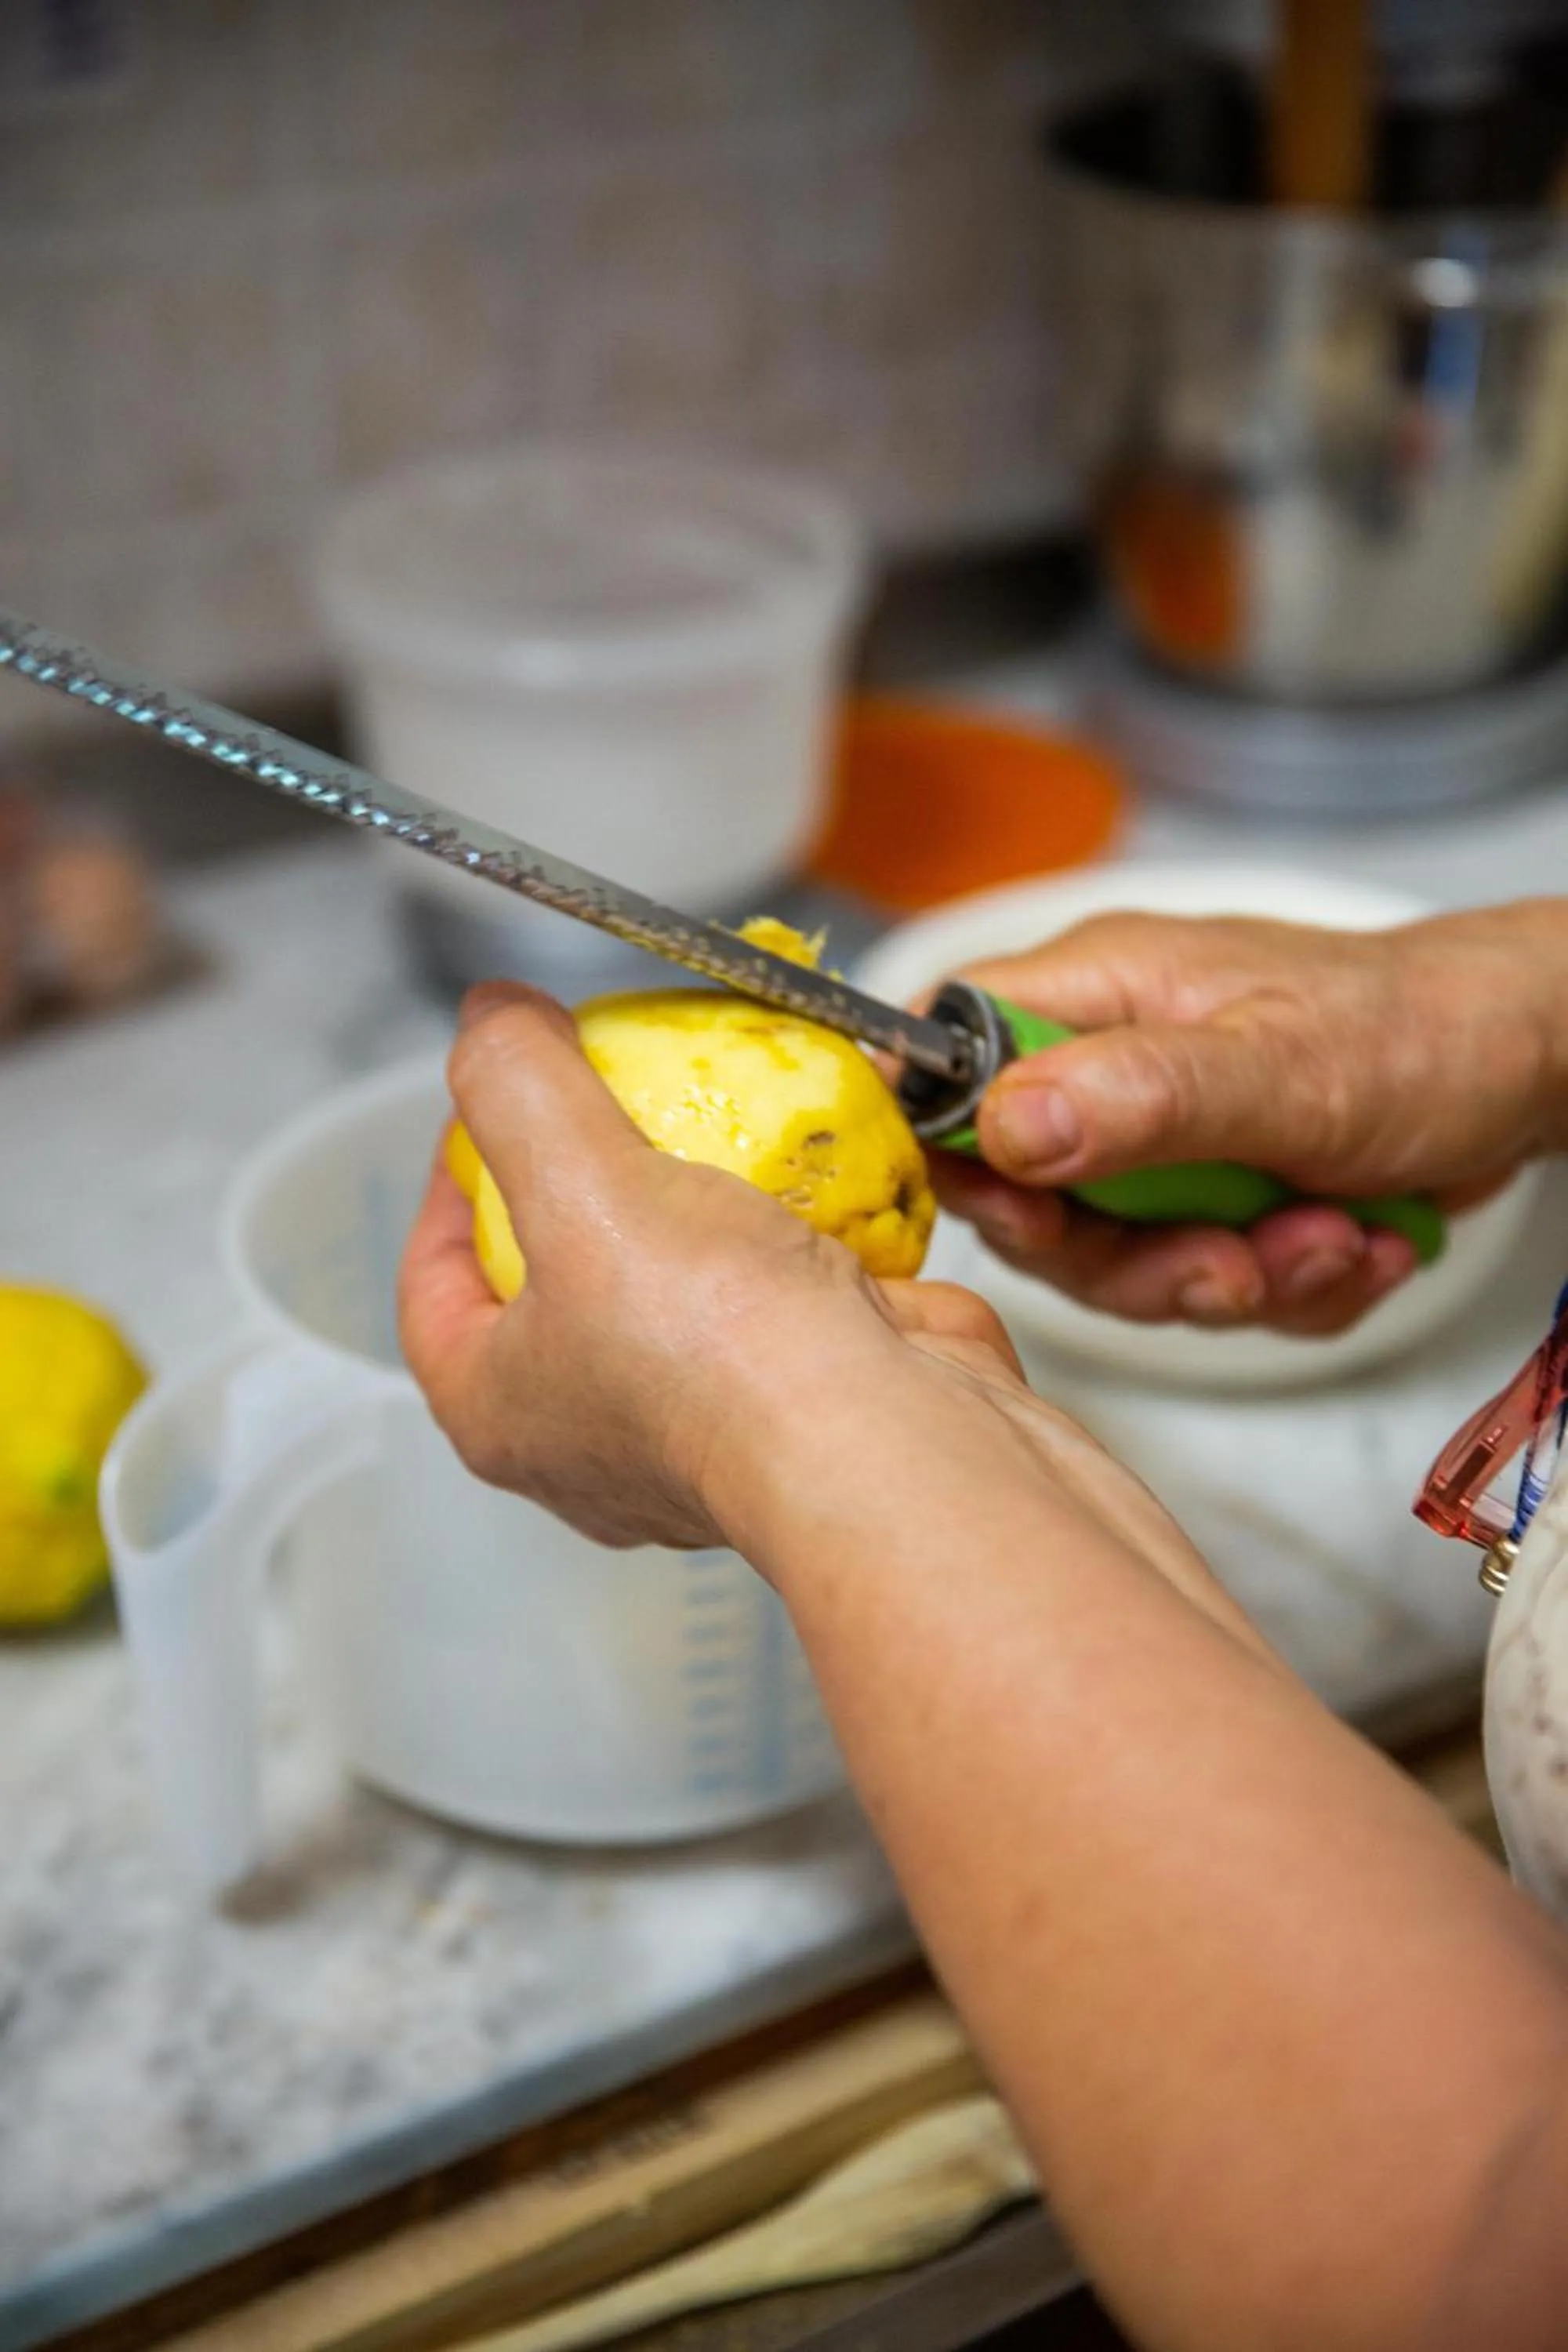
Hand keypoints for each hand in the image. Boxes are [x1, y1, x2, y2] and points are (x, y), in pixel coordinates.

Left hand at [398, 984, 1027, 1551]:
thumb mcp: (578, 1177)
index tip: (485, 1115)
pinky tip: (805, 1161)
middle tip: (602, 1106)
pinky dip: (789, 1229)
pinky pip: (778, 1299)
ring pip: (674, 1290)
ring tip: (707, 1117)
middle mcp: (592, 1438)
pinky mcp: (802, 1403)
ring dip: (693, 1200)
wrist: (887, 1439)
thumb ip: (517, 1086)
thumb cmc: (712, 1344)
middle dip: (581, 1186)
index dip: (446, 1190)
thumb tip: (491, 1013)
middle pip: (556, 1282)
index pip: (433, 1287)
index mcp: (501, 1413)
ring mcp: (704, 1428)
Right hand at [936, 901, 1566, 1335]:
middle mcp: (1108, 1066)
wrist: (1532, 1064)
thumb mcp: (1280, 1067)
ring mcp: (1162, 1139)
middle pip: (1028, 1201)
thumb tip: (1001, 1125)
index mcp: (1092, 996)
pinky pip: (1208, 1283)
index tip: (1025, 1216)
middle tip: (1227, 1261)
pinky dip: (1291, 1285)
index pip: (943, 1058)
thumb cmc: (1417, 1028)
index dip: (950, 1150)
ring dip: (1233, 1276)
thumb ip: (1139, 1096)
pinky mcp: (1218, 1199)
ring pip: (1121, 1262)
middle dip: (1134, 1260)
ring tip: (1330, 1240)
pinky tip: (1360, 1241)